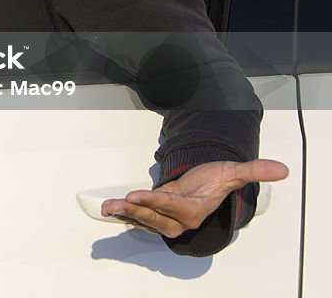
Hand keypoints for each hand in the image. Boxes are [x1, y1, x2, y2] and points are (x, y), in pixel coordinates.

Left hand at [100, 159, 288, 237]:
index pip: (174, 206)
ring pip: (144, 219)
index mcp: (195, 208)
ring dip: (125, 214)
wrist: (207, 187)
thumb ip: (253, 171)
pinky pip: (138, 217)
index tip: (137, 196)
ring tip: (107, 207)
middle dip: (136, 211)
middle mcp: (179, 218)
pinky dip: (123, 213)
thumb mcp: (233, 172)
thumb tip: (281, 169)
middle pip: (155, 216)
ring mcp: (165, 217)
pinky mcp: (155, 214)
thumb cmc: (216, 180)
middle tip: (117, 204)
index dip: (156, 202)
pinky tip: (108, 209)